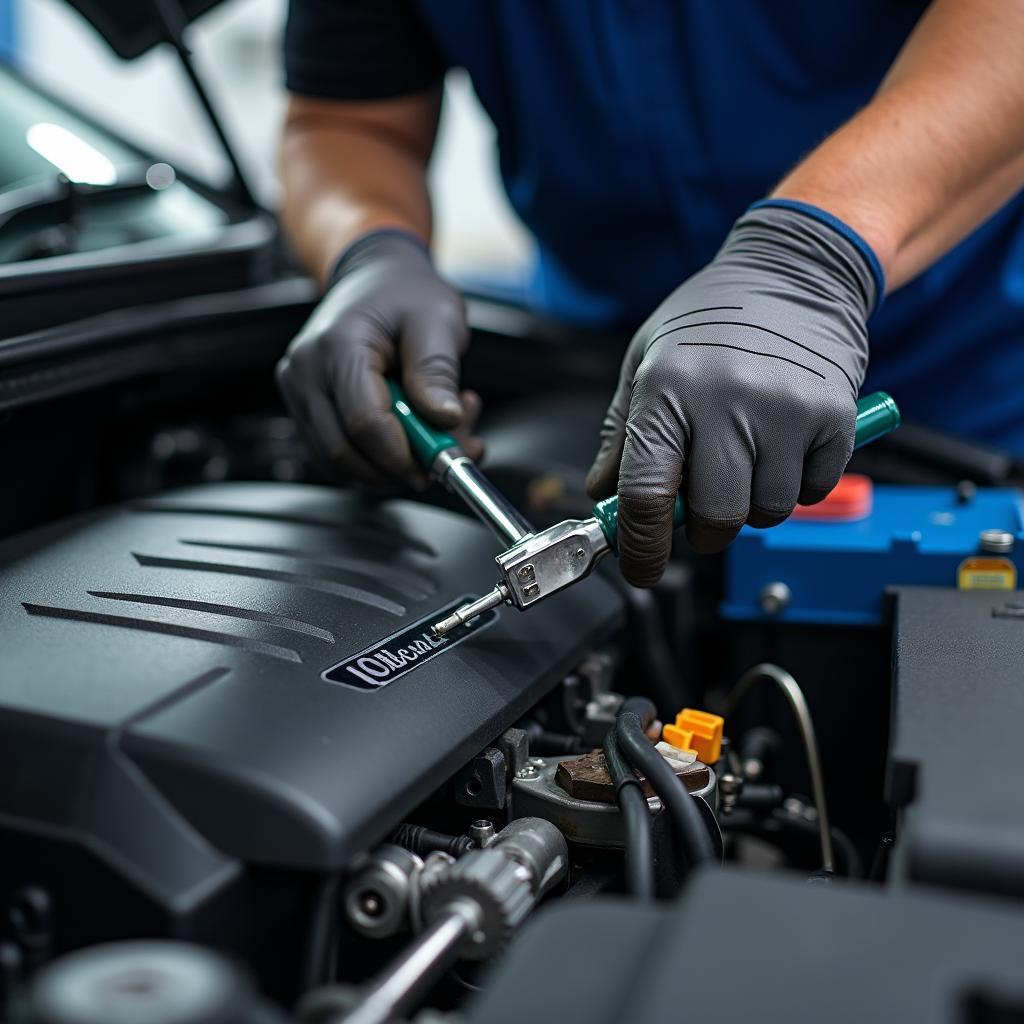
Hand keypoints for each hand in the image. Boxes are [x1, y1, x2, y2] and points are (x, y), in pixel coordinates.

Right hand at [276, 230, 480, 486]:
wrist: (374, 277)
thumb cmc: (406, 294)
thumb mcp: (437, 319)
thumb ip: (437, 371)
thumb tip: (444, 419)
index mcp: (339, 345)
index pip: (364, 422)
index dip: (403, 456)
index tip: (438, 463)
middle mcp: (306, 370)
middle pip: (344, 451)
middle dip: (397, 469)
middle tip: (440, 459)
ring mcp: (298, 390)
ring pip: (337, 461)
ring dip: (387, 468)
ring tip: (430, 437)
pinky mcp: (303, 406)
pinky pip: (333, 452)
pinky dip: (372, 459)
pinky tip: (406, 435)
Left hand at [586, 203, 879, 583]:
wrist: (796, 270)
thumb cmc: (712, 316)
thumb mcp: (647, 360)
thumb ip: (624, 434)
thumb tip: (604, 496)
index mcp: (667, 389)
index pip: (645, 495)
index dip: (641, 546)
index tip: (642, 569)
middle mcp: (726, 401)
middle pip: (714, 518)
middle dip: (704, 530)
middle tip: (703, 507)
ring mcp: (786, 410)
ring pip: (765, 512)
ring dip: (751, 505)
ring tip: (746, 458)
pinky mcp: (835, 416)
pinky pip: (811, 491)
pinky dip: (795, 484)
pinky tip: (784, 443)